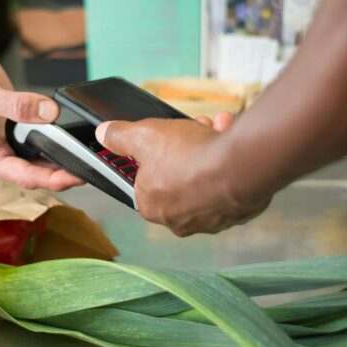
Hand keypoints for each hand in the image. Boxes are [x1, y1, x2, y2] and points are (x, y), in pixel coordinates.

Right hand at [0, 27, 81, 190]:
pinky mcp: (13, 135)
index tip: (77, 176)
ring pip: (37, 164)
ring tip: (85, 160)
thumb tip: (48, 113)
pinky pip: (37, 147)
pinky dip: (53, 146)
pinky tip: (69, 143)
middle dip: (62, 175)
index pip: (26, 177)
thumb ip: (17, 105)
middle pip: (35, 175)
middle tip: (90, 169)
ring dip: (59, 163)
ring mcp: (4, 147)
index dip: (54, 180)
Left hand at [95, 113, 271, 236]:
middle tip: (193, 128)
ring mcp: (211, 218)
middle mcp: (180, 219)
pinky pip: (229, 181)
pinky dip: (229, 160)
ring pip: (206, 176)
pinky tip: (230, 140)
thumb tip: (105, 134)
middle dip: (186, 146)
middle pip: (178, 174)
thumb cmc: (190, 157)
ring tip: (215, 127)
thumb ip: (120, 136)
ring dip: (209, 146)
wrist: (241, 166)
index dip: (153, 154)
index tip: (162, 140)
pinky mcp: (236, 212)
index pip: (144, 180)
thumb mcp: (144, 136)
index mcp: (152, 206)